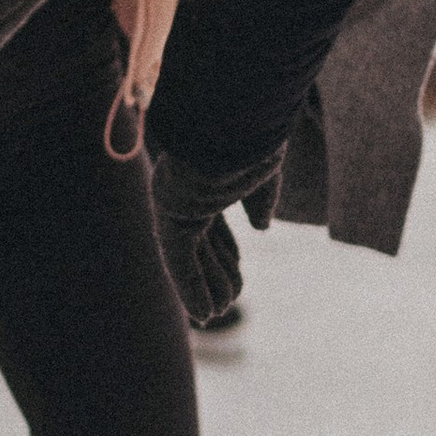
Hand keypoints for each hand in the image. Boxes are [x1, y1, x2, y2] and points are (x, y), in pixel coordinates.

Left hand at [147, 144, 284, 331]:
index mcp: (207, 181)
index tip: (239, 277)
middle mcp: (187, 195)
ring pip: (189, 258)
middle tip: (228, 303)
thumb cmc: (251, 136)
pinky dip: (192, 289)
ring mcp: (177, 206)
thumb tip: (261, 228)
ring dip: (205, 288)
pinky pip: (179, 262)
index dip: (226, 255)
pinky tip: (205, 314)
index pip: (214, 225)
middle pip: (201, 245)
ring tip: (218, 313)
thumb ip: (260, 199)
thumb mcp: (263, 172)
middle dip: (215, 275)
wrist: (231, 120)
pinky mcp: (172, 218)